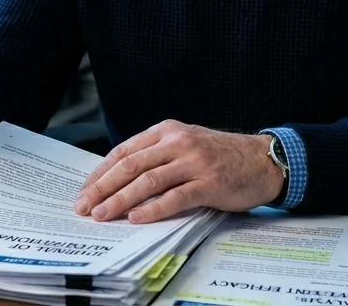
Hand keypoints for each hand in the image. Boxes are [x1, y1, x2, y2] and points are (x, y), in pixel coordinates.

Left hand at [73, 120, 283, 224]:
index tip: (84, 191)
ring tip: (103, 215)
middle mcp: (178, 142)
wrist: (263, 159)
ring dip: (120, 200)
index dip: (100, 172)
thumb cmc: (220, 155)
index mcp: (166, 130)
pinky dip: (153, 208)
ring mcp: (194, 162)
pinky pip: (175, 197)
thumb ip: (156, 155)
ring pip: (148, 181)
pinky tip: (136, 218)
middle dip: (102, 188)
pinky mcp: (209, 183)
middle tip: (84, 207)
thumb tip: (118, 179)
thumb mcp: (185, 143)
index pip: (124, 151)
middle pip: (130, 165)